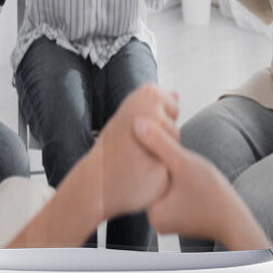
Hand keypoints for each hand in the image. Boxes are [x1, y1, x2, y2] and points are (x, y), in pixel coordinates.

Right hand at [93, 84, 178, 220]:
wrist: (97, 178)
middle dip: (162, 139)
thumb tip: (176, 94)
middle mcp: (154, 111)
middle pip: (175, 128)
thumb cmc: (114, 144)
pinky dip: (160, 172)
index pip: (173, 107)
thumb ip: (155, 104)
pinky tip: (142, 173)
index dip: (158, 122)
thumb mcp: (130, 114)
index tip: (139, 128)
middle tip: (136, 145)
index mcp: (148, 94)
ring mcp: (158, 136)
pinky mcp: (162, 162)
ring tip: (137, 158)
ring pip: (175, 147)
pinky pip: (171, 166)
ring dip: (161, 155)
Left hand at [133, 117, 269, 249]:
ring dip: (171, 170)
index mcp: (151, 212)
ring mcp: (166, 219)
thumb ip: (159, 143)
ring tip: (186, 166)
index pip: (144, 173)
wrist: (237, 220)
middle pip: (154, 179)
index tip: (167, 146)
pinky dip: (177, 179)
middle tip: (179, 157)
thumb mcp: (183, 163)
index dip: (153, 153)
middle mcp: (155, 219)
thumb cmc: (213, 194)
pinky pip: (171, 191)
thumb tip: (136, 123)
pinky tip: (189, 173)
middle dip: (163, 163)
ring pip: (164, 183)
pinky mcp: (177, 216)